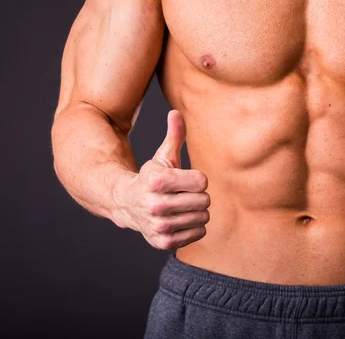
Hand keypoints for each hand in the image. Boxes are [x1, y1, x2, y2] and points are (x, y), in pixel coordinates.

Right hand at [114, 110, 209, 249]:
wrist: (127, 205)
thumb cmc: (151, 178)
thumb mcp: (162, 157)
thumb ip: (173, 136)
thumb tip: (176, 113)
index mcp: (156, 180)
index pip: (202, 182)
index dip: (197, 179)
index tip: (184, 180)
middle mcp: (155, 205)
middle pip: (204, 201)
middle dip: (197, 196)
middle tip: (182, 195)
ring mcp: (159, 226)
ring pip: (203, 217)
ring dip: (196, 212)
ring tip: (179, 207)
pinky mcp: (164, 242)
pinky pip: (199, 233)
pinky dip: (194, 227)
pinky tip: (178, 220)